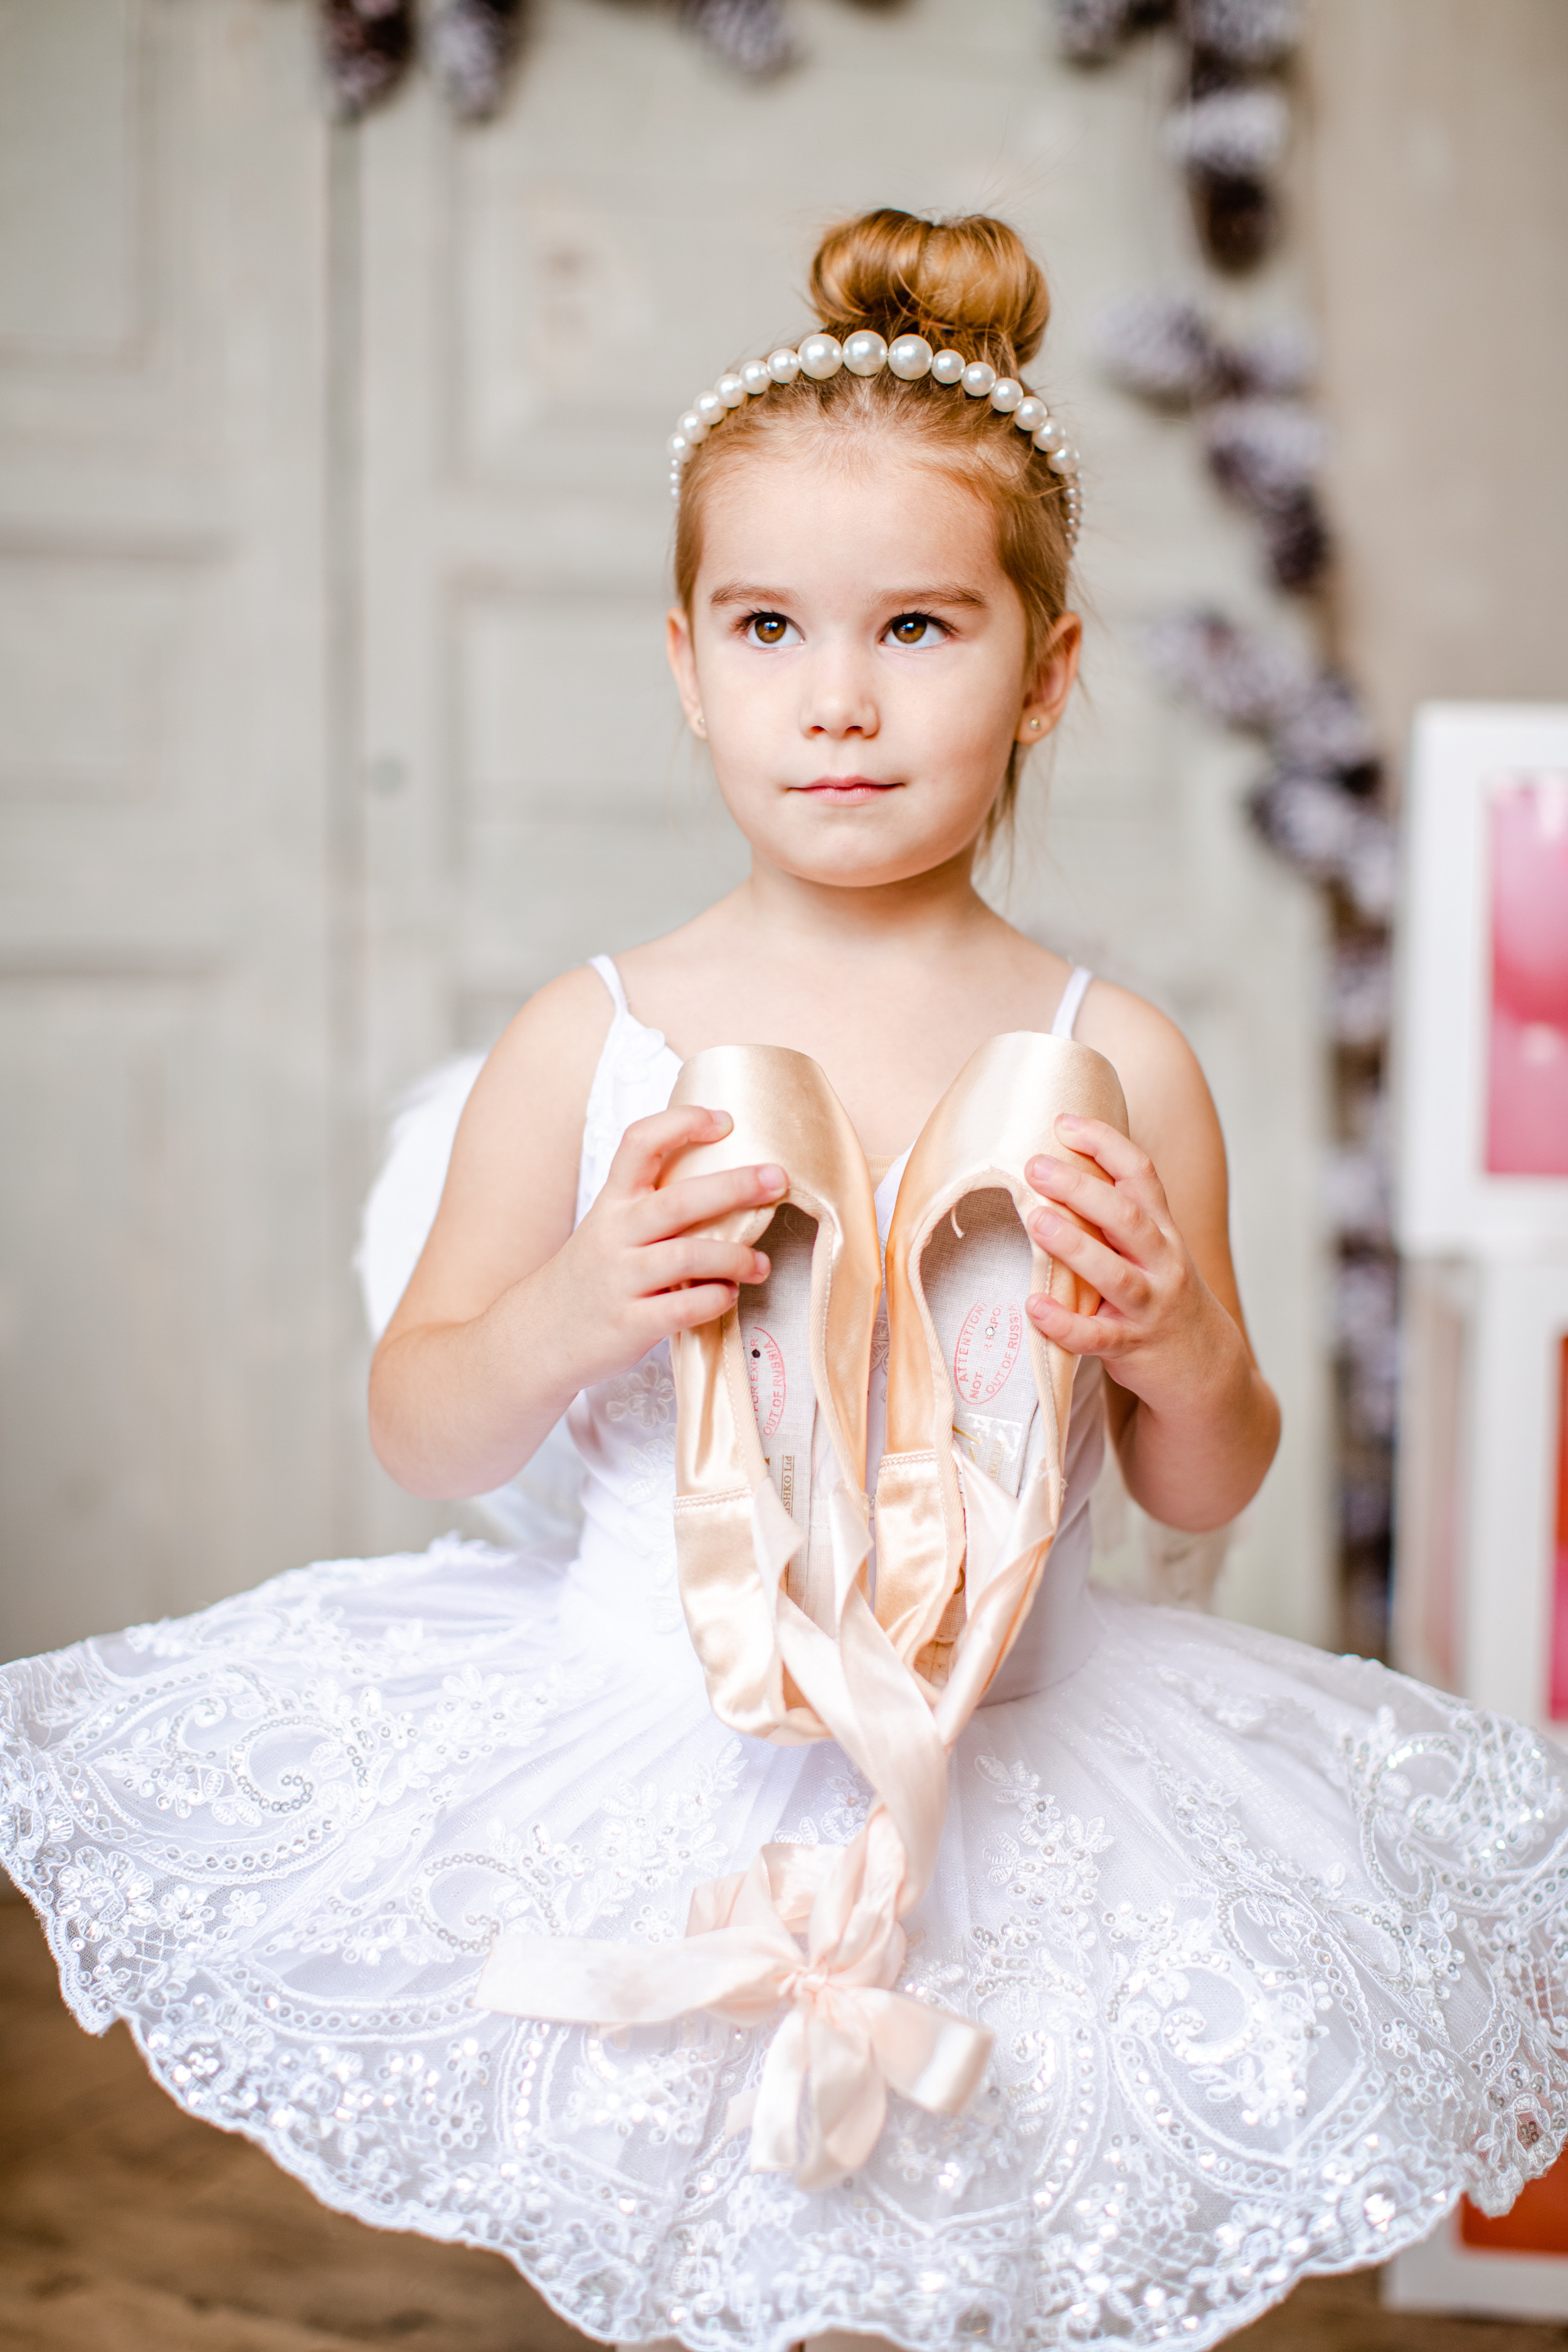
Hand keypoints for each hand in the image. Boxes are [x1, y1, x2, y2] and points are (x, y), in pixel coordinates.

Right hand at [556, 1103, 784, 1385]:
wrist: (538, 1335)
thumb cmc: (592, 1275)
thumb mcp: (610, 1226)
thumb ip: (655, 1204)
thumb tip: (730, 1179)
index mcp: (613, 1201)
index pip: (640, 1143)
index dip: (682, 1123)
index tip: (725, 1120)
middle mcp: (615, 1234)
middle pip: (678, 1200)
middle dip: (735, 1186)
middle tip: (778, 1180)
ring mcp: (620, 1280)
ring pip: (687, 1256)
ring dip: (735, 1256)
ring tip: (760, 1264)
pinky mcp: (628, 1324)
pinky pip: (682, 1309)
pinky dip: (715, 1299)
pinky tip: (729, 1295)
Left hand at [1023, 1115, 1242, 1413]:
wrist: (1206, 1370)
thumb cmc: (1162, 1297)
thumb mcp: (1153, 1250)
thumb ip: (1118, 1217)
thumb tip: (1058, 1167)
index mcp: (1162, 1230)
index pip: (1140, 1175)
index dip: (1105, 1144)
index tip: (1064, 1122)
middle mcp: (1162, 1263)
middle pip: (1127, 1217)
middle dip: (1081, 1188)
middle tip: (1036, 1167)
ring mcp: (1150, 1306)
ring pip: (1115, 1273)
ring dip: (1074, 1246)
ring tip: (1036, 1221)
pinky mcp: (1133, 1347)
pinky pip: (1096, 1337)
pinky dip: (1064, 1323)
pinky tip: (1033, 1307)